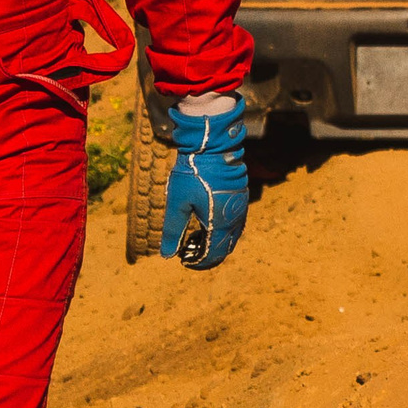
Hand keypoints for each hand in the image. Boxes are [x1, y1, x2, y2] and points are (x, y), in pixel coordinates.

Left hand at [160, 95, 247, 269]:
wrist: (211, 144)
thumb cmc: (192, 172)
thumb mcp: (177, 203)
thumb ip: (173, 230)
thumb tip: (167, 254)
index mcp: (220, 224)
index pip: (213, 256)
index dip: (198, 263)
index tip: (183, 260)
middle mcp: (234, 219)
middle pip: (224, 249)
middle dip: (207, 254)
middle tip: (186, 251)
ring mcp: (240, 208)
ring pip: (231, 237)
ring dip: (214, 243)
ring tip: (193, 237)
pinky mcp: (240, 198)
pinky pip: (235, 224)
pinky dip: (221, 230)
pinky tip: (205, 223)